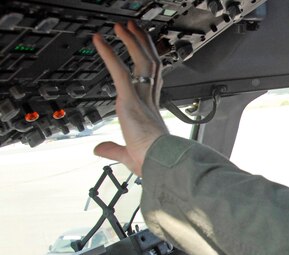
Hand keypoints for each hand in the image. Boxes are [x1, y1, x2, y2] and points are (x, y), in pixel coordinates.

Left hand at [92, 21, 168, 176]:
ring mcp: (141, 99)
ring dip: (131, 41)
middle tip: (134, 29)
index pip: (151, 81)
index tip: (144, 50)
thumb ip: (112, 148)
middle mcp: (149, 102)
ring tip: (122, 26)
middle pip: (150, 65)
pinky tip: (99, 40)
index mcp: (151, 113)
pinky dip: (108, 54)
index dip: (148, 62)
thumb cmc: (153, 164)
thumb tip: (98, 149)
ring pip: (140, 62)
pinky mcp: (130, 101)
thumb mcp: (127, 155)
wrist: (162, 165)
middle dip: (142, 44)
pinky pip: (119, 71)